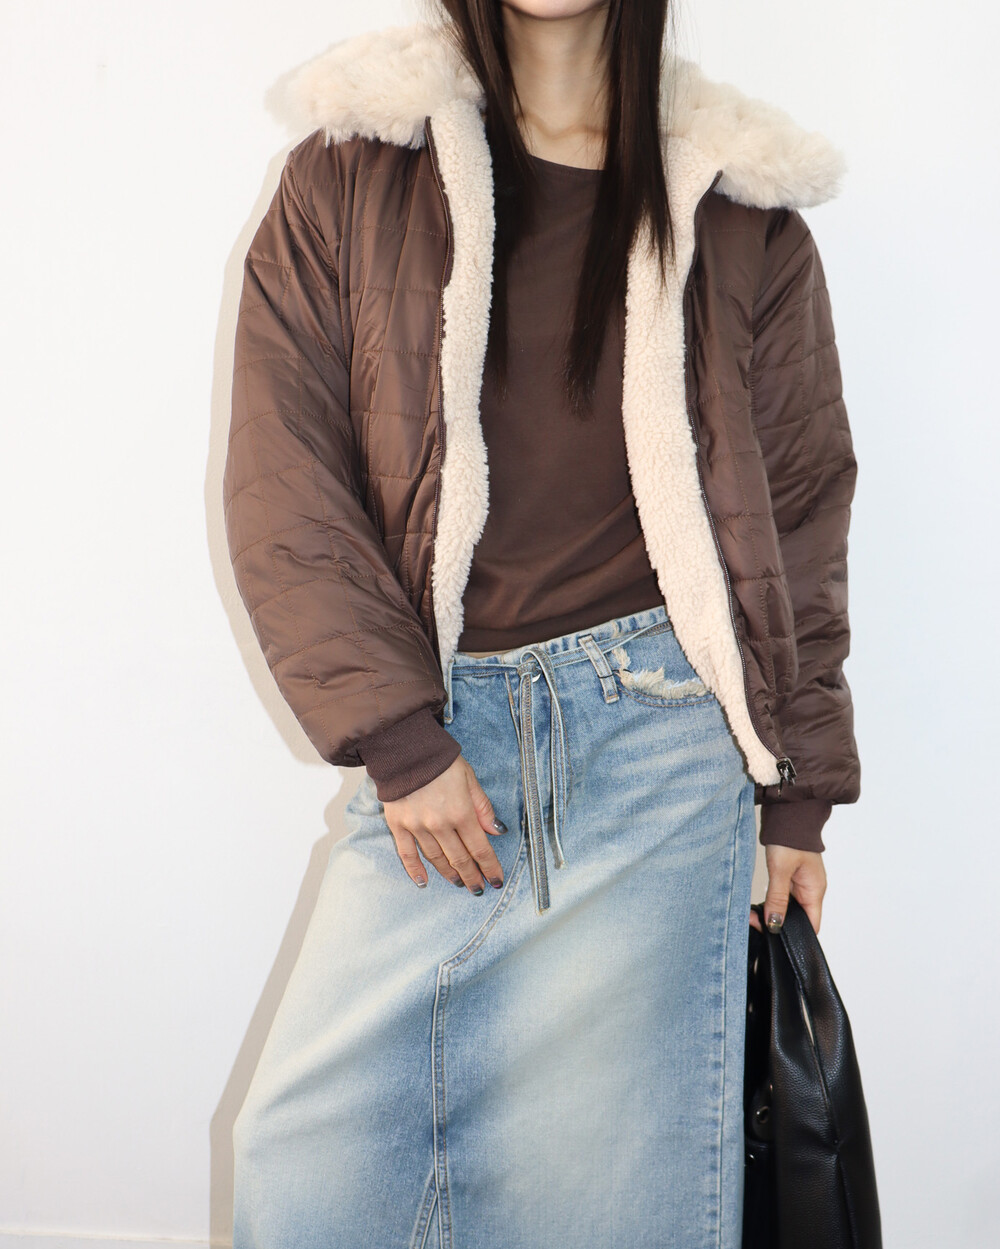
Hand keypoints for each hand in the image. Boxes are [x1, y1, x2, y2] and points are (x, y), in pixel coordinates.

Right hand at [383, 755, 507, 893]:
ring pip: (436, 858)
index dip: (490, 867)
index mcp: (461, 812)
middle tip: (478, 888)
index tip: (496, 880)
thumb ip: (482, 807)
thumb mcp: (469, 778)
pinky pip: (407, 853)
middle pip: (459, 859)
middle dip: (472, 876)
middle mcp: (440, 824)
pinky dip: (415, 870)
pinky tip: (423, 882)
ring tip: (458, 882)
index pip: (480, 848)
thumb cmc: (440, 760)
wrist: (405, 748)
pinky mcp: (398, 825)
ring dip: (449, 874)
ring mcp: (417, 827)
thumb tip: (496, 831)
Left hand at [748, 844, 826, 935]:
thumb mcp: (781, 870)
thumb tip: (775, 923)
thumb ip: (778, 897)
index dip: (795, 936)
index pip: (811, 925)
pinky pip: (782, 896)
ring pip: (788, 907)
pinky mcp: (790, 876)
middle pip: (797, 918)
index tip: (774, 937)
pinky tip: (758, 904)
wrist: (788, 812)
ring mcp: (800, 883)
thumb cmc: (790, 837)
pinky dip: (771, 901)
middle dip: (777, 924)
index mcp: (815, 890)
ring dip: (772, 912)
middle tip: (755, 923)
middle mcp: (810, 889)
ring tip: (753, 915)